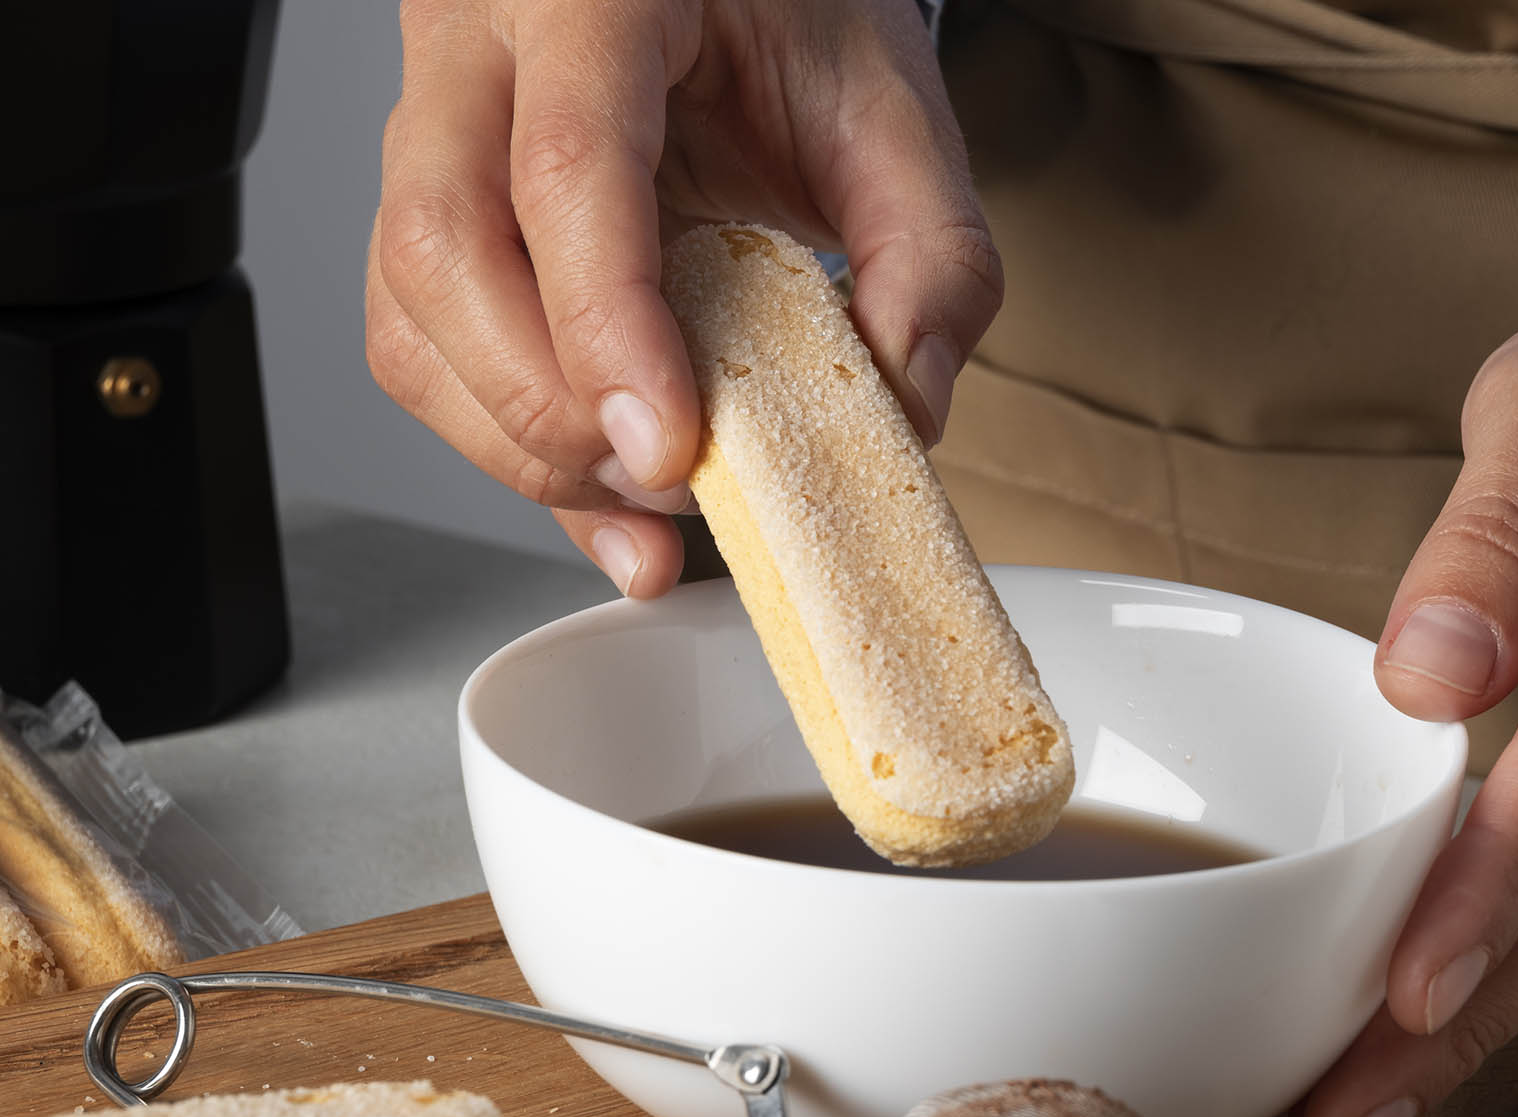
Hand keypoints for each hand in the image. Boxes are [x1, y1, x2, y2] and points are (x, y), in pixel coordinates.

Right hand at [364, 0, 1001, 595]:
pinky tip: (602, 492)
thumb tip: (906, 406)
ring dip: (520, 444)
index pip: (567, 166)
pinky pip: (423, 346)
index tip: (668, 445)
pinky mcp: (435, 213)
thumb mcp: (895, 113)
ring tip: (648, 495)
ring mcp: (434, 130)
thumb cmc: (794, 23)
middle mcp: (481, 50)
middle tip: (667, 477)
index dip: (608, 325)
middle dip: (548, 407)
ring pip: (411, 313)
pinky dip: (508, 445)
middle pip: (443, 249)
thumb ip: (932, 255)